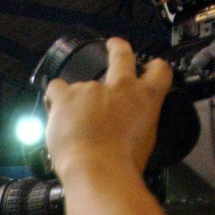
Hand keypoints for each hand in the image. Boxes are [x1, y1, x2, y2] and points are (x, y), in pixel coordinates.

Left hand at [43, 38, 172, 180]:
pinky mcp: (67, 95)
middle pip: (122, 55)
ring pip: (80, 83)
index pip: (159, 71)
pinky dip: (55, 98)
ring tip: (73, 122)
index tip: (150, 67)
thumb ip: (137, 123)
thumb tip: (130, 124)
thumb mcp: (144, 141)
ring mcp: (92, 88)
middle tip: (114, 44)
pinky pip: (56, 88)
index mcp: (145, 98)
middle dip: (118, 47)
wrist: (97, 169)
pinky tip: (56, 111)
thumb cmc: (122, 163)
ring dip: (77, 97)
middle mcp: (120, 86)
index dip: (154, 67)